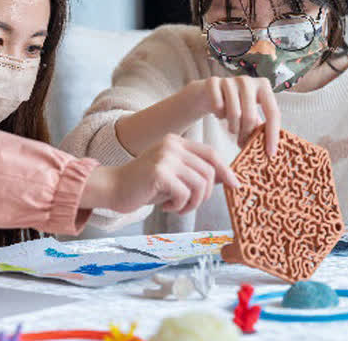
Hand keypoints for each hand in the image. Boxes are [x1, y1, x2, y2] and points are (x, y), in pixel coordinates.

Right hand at [82, 134, 239, 214]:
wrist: (113, 188)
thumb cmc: (145, 185)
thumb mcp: (174, 174)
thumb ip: (195, 172)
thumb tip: (226, 179)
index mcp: (176, 141)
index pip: (211, 154)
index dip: (225, 170)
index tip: (234, 185)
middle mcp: (172, 145)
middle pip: (208, 172)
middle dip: (204, 195)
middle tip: (188, 205)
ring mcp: (165, 157)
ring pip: (200, 184)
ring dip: (192, 203)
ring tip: (177, 206)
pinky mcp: (159, 172)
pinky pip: (185, 194)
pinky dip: (179, 206)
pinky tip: (165, 206)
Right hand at [187, 75, 279, 154]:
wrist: (207, 93)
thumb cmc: (233, 105)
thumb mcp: (249, 113)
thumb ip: (259, 126)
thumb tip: (268, 150)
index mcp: (263, 86)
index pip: (273, 112)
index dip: (272, 134)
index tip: (270, 152)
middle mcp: (247, 81)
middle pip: (251, 116)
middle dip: (246, 134)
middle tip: (242, 143)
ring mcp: (229, 80)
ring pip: (233, 114)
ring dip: (232, 127)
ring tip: (232, 128)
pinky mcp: (213, 82)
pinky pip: (217, 106)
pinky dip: (218, 115)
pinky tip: (219, 114)